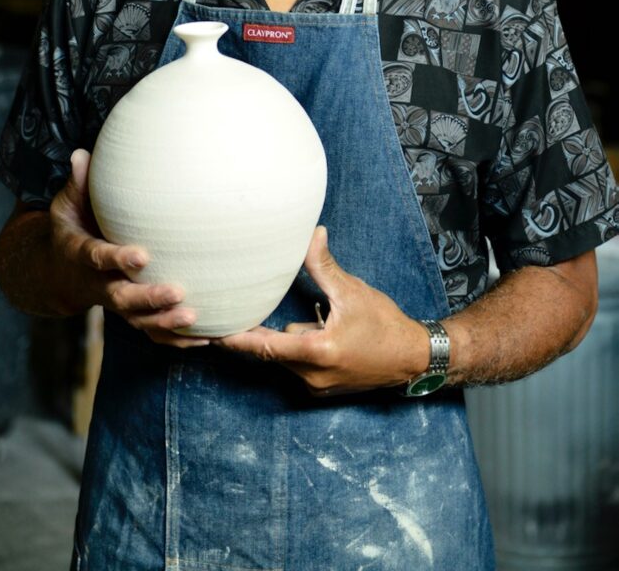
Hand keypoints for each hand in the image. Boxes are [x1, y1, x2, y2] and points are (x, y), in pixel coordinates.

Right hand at [48, 148, 208, 346]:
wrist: (59, 271)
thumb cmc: (72, 227)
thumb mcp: (66, 205)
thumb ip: (77, 183)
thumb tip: (82, 154)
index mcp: (82, 255)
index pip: (98, 258)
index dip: (117, 259)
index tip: (141, 256)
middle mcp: (99, 284)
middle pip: (122, 298)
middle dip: (149, 298)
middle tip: (178, 292)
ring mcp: (116, 303)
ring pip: (139, 321)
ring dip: (165, 323)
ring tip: (194, 318)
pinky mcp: (132, 314)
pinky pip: (153, 333)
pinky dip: (177, 339)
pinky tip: (207, 338)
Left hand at [217, 226, 429, 393]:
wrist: (413, 359)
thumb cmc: (385, 325)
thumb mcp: (352, 292)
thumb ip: (324, 266)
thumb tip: (311, 234)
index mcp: (316, 352)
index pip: (264, 346)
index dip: (236, 339)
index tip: (211, 333)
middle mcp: (312, 376)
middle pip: (272, 349)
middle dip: (265, 330)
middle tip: (242, 310)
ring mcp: (317, 386)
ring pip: (286, 356)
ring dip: (290, 339)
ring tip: (318, 318)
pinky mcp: (323, 389)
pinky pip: (299, 365)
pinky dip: (301, 349)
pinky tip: (325, 333)